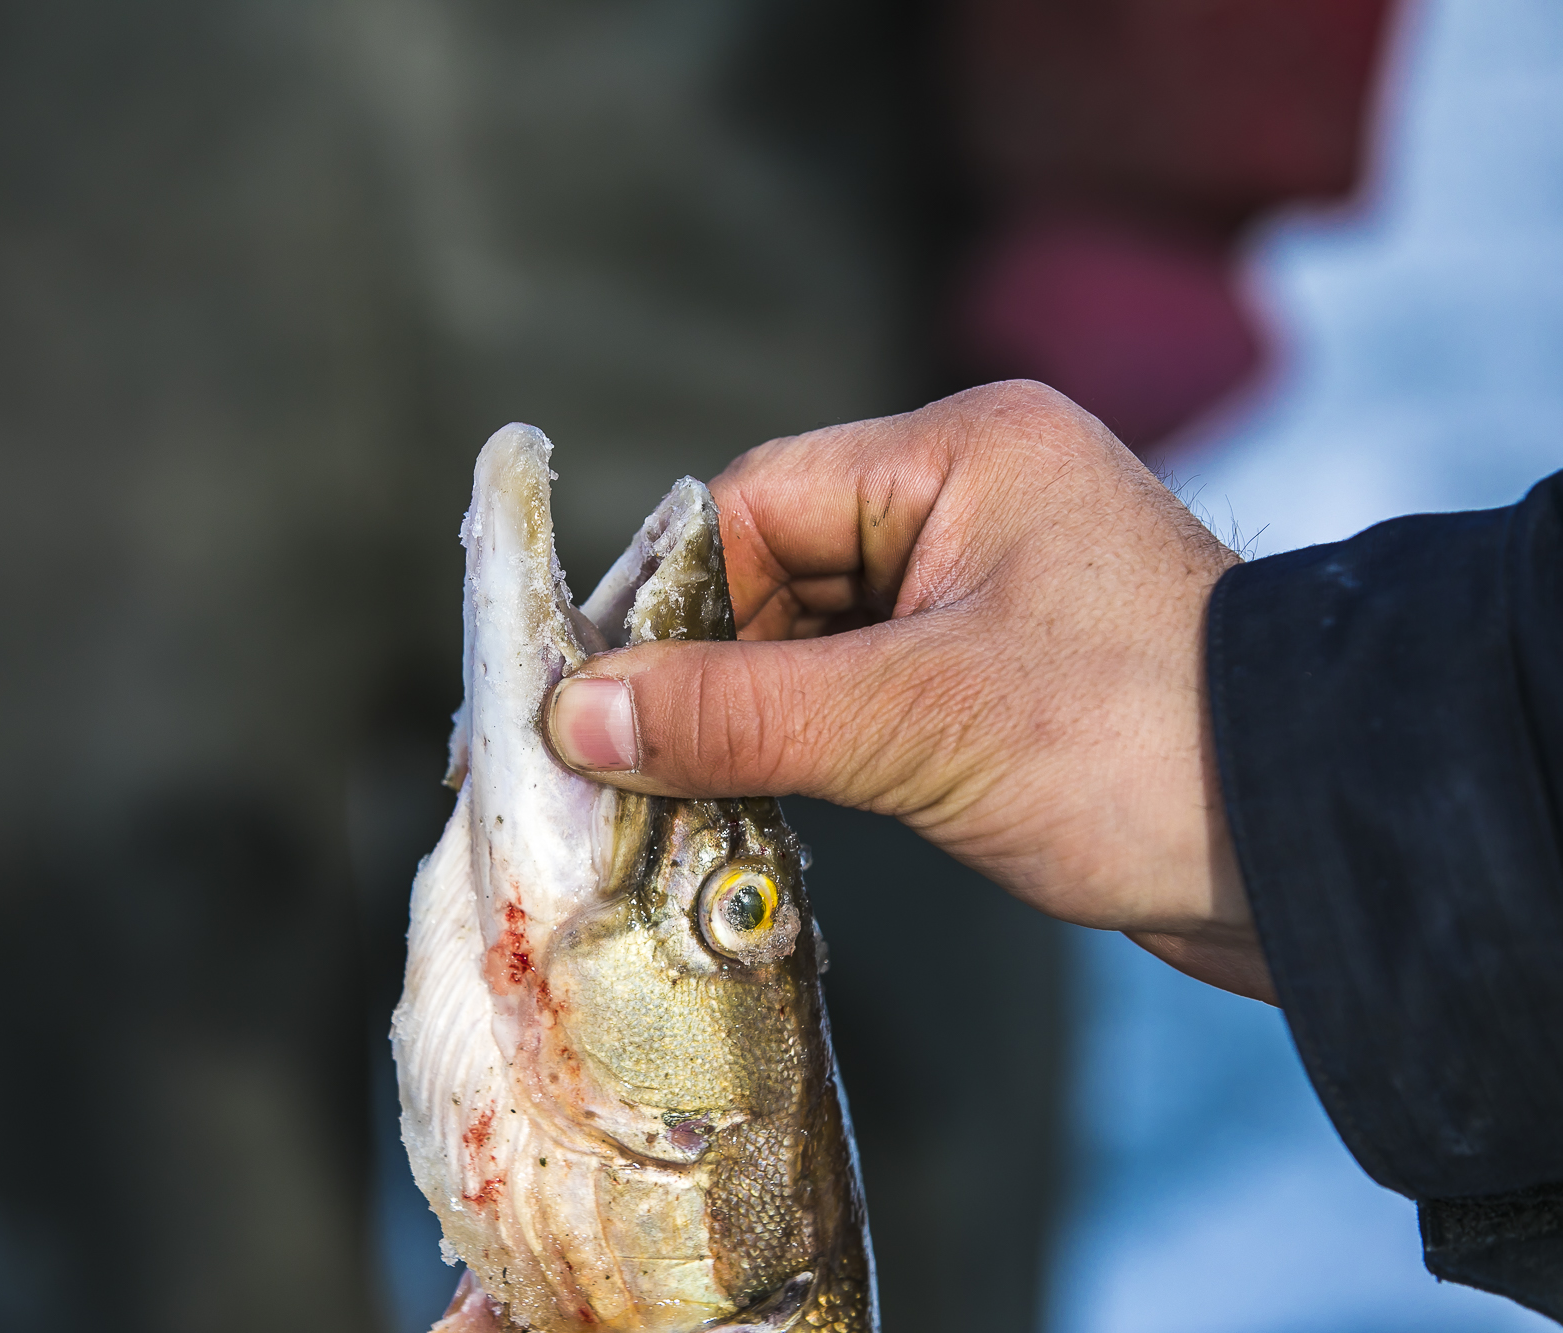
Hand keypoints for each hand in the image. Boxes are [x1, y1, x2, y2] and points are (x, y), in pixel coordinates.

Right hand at [545, 382, 1270, 1001]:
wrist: (1321, 845)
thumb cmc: (1140, 748)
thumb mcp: (912, 724)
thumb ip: (735, 714)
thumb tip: (577, 714)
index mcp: (963, 455)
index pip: (757, 502)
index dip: (676, 601)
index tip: (609, 700)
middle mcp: (976, 501)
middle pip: (779, 570)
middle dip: (717, 671)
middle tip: (647, 769)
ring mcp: (993, 590)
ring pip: (819, 639)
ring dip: (765, 719)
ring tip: (715, 801)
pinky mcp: (1007, 672)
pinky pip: (871, 689)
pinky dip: (822, 746)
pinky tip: (789, 805)